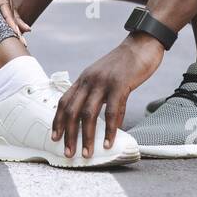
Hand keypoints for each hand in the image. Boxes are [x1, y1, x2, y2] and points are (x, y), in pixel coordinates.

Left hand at [0, 0, 31, 42]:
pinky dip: (11, 16)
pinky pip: (6, 5)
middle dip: (17, 27)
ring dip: (16, 24)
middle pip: (11, 10)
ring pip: (11, 8)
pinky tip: (16, 27)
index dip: (9, 20)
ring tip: (22, 40)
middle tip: (22, 44)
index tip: (14, 33)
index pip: (5, 4)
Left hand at [51, 36, 163, 158]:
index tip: (54, 137)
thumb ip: (97, 92)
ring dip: (87, 136)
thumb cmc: (125, 63)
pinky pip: (112, 111)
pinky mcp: (120, 84)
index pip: (64, 101)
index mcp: (84, 79)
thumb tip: (97, 117)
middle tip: (68, 153)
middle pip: (72, 110)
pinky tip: (109, 142)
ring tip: (87, 153)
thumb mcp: (104, 75)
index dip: (58, 121)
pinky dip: (110, 129)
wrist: (142, 43)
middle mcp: (89, 80)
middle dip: (68, 134)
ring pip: (88, 114)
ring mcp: (104, 82)